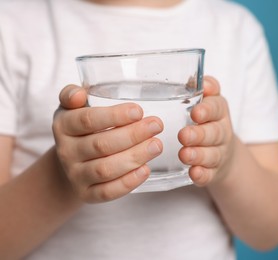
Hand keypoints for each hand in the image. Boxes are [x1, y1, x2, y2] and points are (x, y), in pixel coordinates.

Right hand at [52, 85, 162, 202]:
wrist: (70, 163)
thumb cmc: (80, 129)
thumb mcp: (72, 109)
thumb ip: (73, 95)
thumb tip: (79, 93)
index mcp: (63, 126)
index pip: (87, 120)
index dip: (114, 116)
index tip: (139, 111)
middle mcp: (66, 152)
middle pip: (101, 145)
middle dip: (132, 135)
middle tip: (156, 126)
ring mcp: (75, 175)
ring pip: (106, 169)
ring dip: (134, 157)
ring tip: (157, 145)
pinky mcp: (86, 194)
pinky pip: (107, 192)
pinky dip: (128, 182)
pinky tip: (146, 169)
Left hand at [178, 76, 235, 185]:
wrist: (226, 155)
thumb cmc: (208, 122)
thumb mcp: (208, 103)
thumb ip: (202, 89)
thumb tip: (190, 77)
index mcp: (218, 112)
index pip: (218, 107)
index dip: (208, 110)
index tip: (195, 112)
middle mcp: (221, 132)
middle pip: (215, 132)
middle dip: (200, 134)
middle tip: (184, 135)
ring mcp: (219, 153)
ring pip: (212, 154)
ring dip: (198, 155)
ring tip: (185, 154)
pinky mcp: (214, 172)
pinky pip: (210, 175)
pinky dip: (202, 175)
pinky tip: (194, 174)